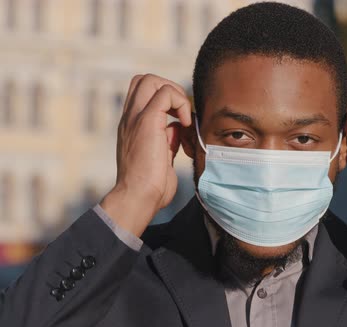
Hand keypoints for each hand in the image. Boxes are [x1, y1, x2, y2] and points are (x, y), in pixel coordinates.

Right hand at [100, 74, 191, 236]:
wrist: (139, 197)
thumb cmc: (151, 185)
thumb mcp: (162, 155)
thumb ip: (167, 138)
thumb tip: (178, 127)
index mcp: (132, 125)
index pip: (142, 93)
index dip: (164, 99)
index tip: (179, 120)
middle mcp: (130, 118)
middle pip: (143, 80)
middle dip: (169, 89)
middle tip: (181, 113)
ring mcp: (136, 118)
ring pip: (150, 80)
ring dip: (174, 93)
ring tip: (183, 118)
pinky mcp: (148, 121)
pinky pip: (166, 94)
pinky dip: (181, 103)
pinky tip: (185, 125)